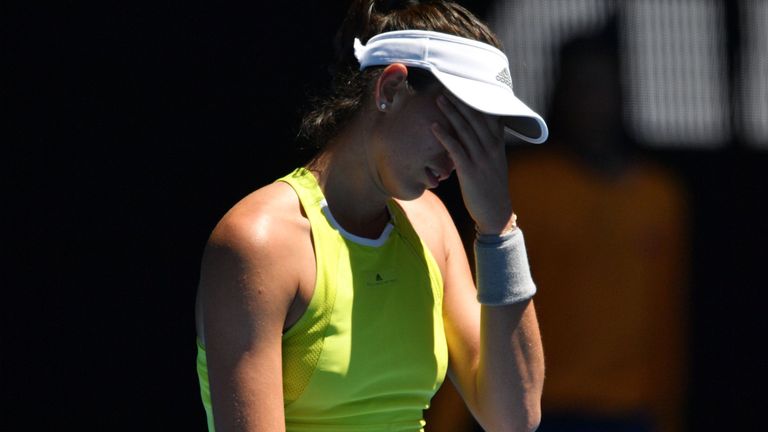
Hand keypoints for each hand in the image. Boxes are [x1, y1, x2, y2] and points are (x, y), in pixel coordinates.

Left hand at [432, 91, 513, 234]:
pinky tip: (434, 126)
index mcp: (498, 144)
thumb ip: (488, 145)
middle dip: (461, 100)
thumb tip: (479, 131)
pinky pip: (455, 149)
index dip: (477, 99)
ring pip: (465, 130)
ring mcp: (481, 158)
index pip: (488, 115)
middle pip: (475, 118)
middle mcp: (491, 147)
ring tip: (439, 99)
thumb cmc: (491, 188)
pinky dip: (444, 135)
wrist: (496, 213)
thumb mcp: (494, 162)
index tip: (465, 85)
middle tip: (448, 86)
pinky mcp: (469, 170)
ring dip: (451, 113)